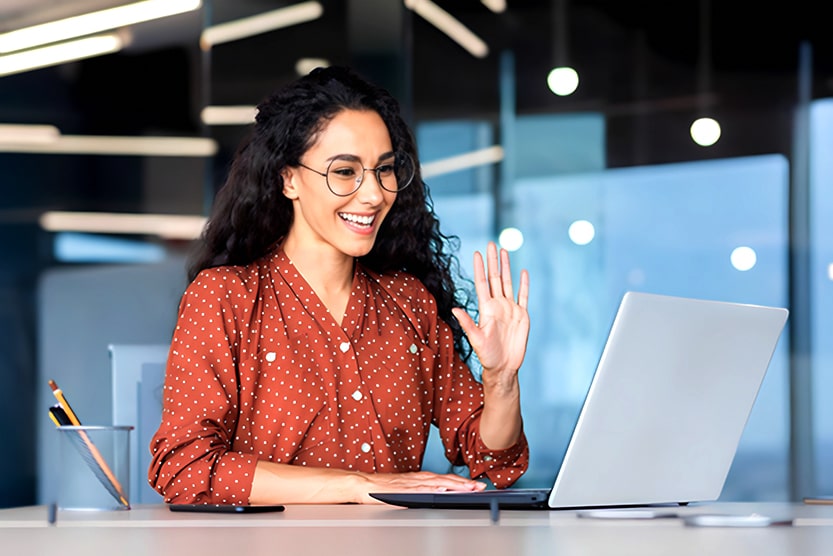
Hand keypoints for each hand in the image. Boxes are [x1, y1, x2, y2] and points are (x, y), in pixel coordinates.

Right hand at [355, 470, 485, 503]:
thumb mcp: (406, 488)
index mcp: (419, 478)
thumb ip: (421, 490)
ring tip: (468, 489)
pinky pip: (419, 490)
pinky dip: (431, 490)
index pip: (445, 479)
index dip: (462, 482)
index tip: (476, 485)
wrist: (362, 484)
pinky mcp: (401, 490)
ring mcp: (410, 484)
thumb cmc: (382, 487)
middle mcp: (417, 479)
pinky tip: (442, 492)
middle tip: (480, 487)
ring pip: (436, 484)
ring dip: (453, 486)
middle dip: (463, 484)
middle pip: (445, 480)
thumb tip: (439, 494)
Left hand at [452, 241, 529, 392]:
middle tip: (491, 243)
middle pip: (495, 278)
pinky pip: (523, 296)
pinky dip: (524, 284)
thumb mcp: (476, 339)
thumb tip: (454, 310)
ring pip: (507, 283)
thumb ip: (467, 324)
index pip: (482, 284)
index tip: (476, 253)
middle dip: (493, 261)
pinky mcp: (522, 315)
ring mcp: (510, 309)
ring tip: (504, 251)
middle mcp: (497, 305)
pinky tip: (523, 272)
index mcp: (486, 309)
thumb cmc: (487, 355)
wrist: (504, 367)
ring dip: (506, 267)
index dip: (480, 268)